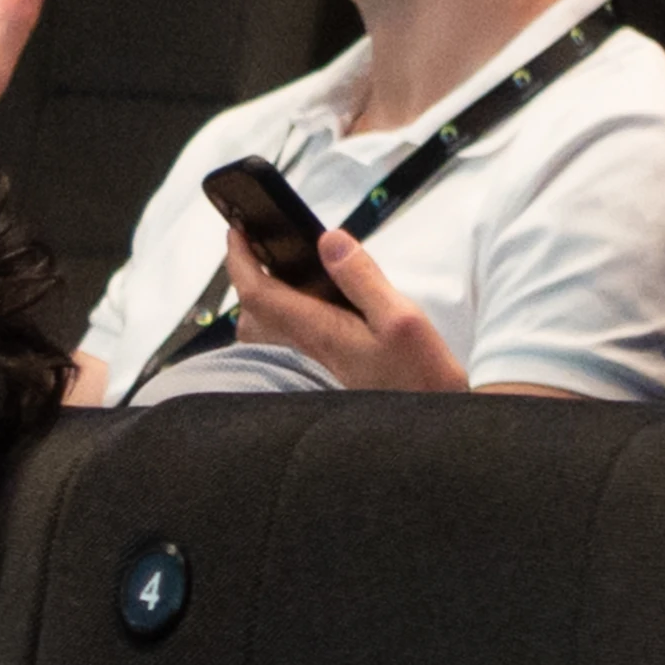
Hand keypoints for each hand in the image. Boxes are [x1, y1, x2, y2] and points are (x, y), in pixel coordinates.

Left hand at [226, 226, 467, 391]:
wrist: (429, 433)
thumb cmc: (420, 379)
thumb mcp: (400, 319)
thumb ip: (362, 279)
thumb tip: (328, 240)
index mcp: (321, 331)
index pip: (258, 295)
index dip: (239, 261)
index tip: (235, 231)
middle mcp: (313, 346)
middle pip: (255, 313)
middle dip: (245, 276)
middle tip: (253, 243)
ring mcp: (324, 357)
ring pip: (272, 326)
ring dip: (265, 293)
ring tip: (278, 262)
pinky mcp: (339, 363)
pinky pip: (296, 331)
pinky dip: (291, 305)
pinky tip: (318, 294)